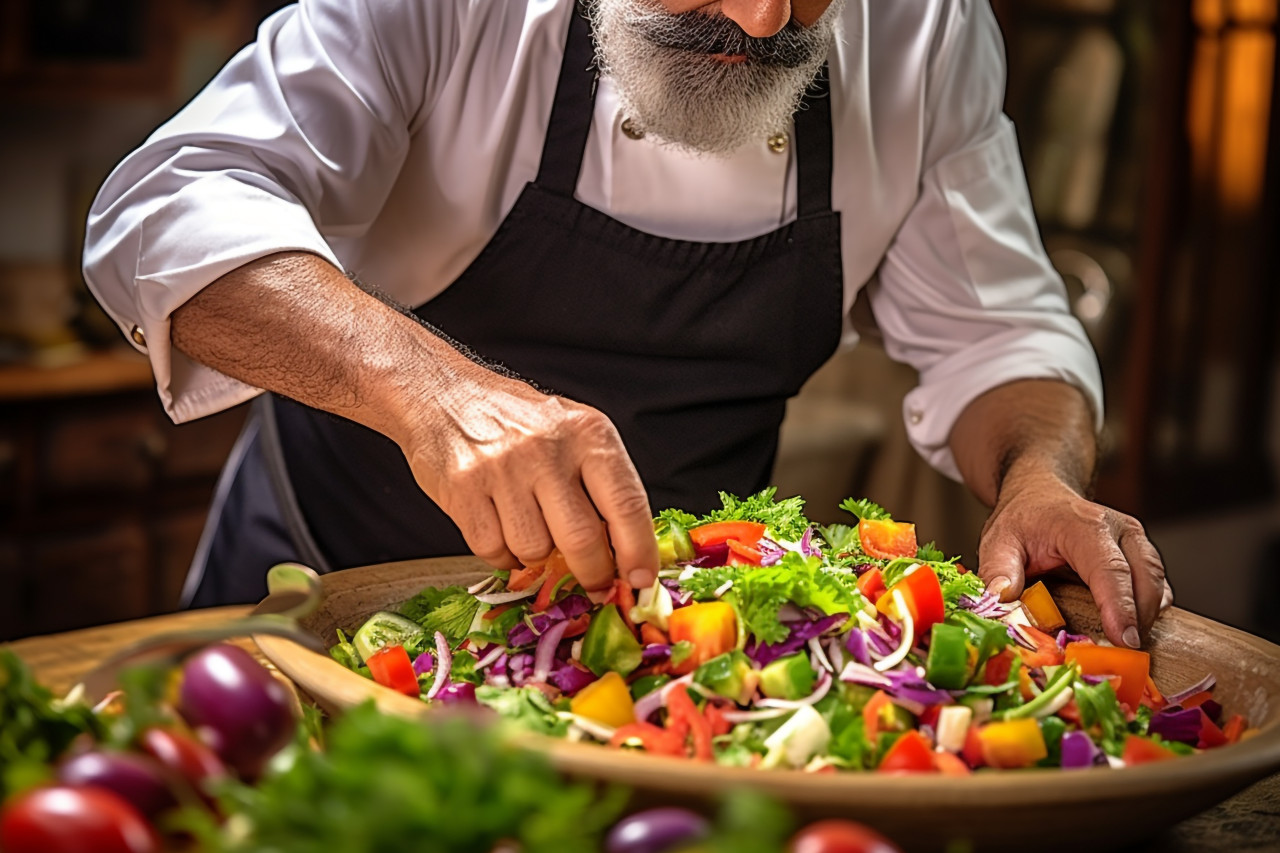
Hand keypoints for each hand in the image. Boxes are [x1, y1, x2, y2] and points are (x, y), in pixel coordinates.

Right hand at [399, 366, 659, 596]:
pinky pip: (493, 551)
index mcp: (587, 432)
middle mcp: (547, 448)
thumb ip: (601, 484)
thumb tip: (627, 551)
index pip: (626, 504)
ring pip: (535, 551)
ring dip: (537, 559)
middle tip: (594, 583)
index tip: (640, 579)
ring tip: (532, 532)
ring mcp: (503, 469)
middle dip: (592, 573)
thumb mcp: (572, 433)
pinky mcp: (463, 490)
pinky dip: (502, 554)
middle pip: (582, 539)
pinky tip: (501, 529)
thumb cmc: (517, 422)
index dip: (637, 551)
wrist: (442, 395)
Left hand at [976, 468, 1171, 648]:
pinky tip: (1124, 628)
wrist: (1040, 495)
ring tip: (1119, 645)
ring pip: (1156, 584)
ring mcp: (1136, 540)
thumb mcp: (999, 541)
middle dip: (1137, 620)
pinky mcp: (1142, 553)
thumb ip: (998, 570)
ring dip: (1144, 618)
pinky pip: (1156, 587)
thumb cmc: (1023, 520)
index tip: (1124, 641)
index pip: (1109, 569)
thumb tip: (1001, 600)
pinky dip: (1146, 610)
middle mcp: (1119, 529)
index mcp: (1084, 526)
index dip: (1120, 607)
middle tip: (1120, 656)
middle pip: (1143, 579)